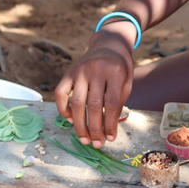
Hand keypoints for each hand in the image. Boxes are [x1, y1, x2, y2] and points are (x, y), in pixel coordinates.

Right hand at [54, 33, 133, 147]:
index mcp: (116, 71)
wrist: (109, 43)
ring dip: (79, 124)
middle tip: (97, 143)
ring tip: (85, 139)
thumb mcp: (127, 81)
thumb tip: (108, 128)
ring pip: (76, 103)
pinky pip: (60, 93)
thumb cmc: (120, 67)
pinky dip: (63, 108)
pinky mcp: (68, 72)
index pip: (112, 103)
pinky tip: (70, 119)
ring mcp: (80, 70)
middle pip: (93, 106)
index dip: (110, 123)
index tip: (111, 138)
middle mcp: (96, 70)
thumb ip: (119, 101)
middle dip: (95, 128)